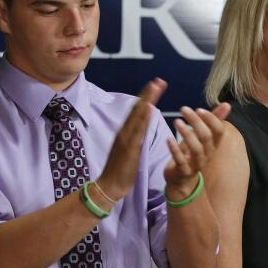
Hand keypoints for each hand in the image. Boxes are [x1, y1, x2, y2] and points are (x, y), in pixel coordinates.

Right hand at [98, 78, 167, 200]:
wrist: (109, 186)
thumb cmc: (120, 171)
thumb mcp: (131, 150)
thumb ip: (136, 138)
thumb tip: (143, 127)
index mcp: (126, 133)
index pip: (137, 111)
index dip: (146, 98)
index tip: (156, 86)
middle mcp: (124, 132)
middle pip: (137, 109)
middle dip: (148, 94)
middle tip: (159, 81)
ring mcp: (125, 139)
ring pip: (137, 116)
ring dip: (147, 100)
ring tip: (156, 88)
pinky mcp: (128, 148)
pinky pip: (137, 131)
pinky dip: (143, 118)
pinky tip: (149, 109)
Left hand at [163, 103, 230, 200]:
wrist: (182, 178)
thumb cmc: (192, 152)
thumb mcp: (202, 135)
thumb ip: (213, 120)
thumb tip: (227, 105)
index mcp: (213, 144)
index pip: (219, 131)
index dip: (211, 119)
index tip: (199, 109)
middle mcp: (208, 154)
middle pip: (206, 137)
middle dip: (196, 121)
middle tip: (184, 109)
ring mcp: (197, 164)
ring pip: (196, 148)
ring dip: (186, 133)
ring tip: (176, 122)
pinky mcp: (184, 171)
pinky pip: (181, 161)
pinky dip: (175, 149)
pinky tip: (169, 139)